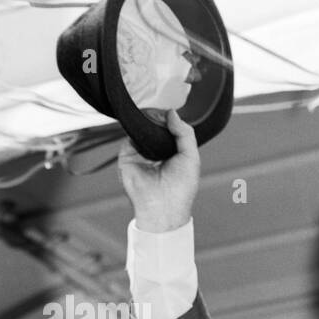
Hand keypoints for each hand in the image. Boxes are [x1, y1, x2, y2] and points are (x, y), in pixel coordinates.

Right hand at [118, 109, 199, 232]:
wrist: (163, 206)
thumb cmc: (181, 188)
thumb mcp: (191, 157)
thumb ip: (185, 133)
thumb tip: (172, 113)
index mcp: (172, 153)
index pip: (169, 129)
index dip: (170, 119)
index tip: (171, 113)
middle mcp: (155, 151)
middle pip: (154, 125)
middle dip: (158, 117)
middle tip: (162, 114)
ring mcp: (140, 152)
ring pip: (141, 128)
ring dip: (147, 120)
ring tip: (154, 119)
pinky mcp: (127, 155)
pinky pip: (129, 134)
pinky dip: (136, 128)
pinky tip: (144, 128)